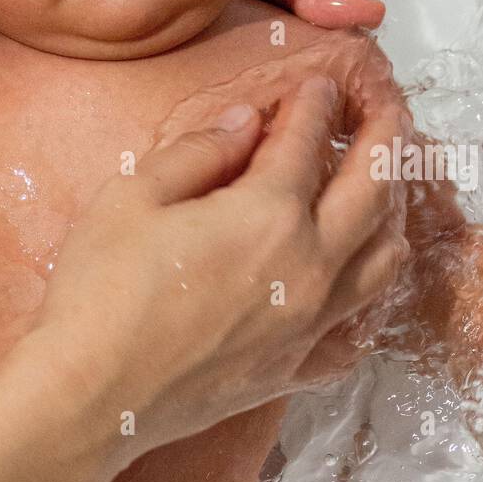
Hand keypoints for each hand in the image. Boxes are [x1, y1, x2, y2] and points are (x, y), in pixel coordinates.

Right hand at [29, 76, 409, 468]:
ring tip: (384, 185)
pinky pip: (356, 330)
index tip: (317, 83)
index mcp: (269, 214)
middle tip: (386, 110)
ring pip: (384, 260)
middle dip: (386, 139)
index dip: (314, 104)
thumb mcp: (135, 195)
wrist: (91, 398)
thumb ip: (200, 150)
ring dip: (391, 211)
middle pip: (373, 190)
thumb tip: (246, 122)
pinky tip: (358, 280)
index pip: (308, 141)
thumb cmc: (102, 290)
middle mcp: (309, 266)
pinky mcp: (295, 368)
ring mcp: (310, 324)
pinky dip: (370, 296)